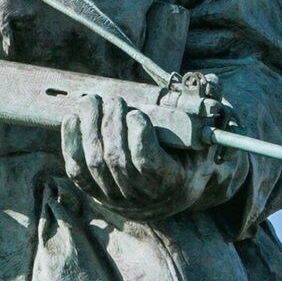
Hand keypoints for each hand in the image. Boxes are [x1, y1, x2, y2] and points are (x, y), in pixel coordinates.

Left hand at [58, 89, 225, 218]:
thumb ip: (204, 113)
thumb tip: (211, 82)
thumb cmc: (187, 158)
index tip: (137, 113)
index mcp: (171, 182)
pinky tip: (73, 119)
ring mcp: (115, 198)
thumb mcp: (202, 140)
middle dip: (111, 123)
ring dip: (89, 127)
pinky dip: (71, 142)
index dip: (138, 135)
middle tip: (113, 100)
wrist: (169, 194)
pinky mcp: (94, 193)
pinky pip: (76, 170)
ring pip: (94, 163)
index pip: (147, 161)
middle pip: (116, 159)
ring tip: (92, 101)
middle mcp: (141, 196)